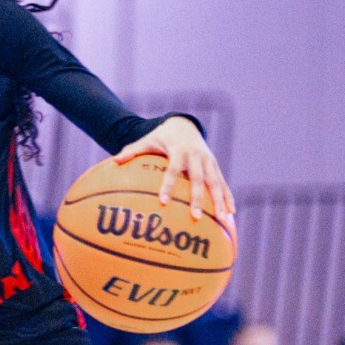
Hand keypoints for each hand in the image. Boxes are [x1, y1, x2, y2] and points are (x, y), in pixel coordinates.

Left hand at [113, 115, 232, 219]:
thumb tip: (114, 160)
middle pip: (199, 179)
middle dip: (198, 198)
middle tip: (196, 217)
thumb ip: (131, 151)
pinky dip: (228, 197)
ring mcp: (209, 161)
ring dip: (220, 201)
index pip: (173, 170)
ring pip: (216, 183)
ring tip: (222, 219)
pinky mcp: (215, 166)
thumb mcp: (147, 141)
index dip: (169, 185)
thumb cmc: (162, 138)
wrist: (184, 125)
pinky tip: (230, 214)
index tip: (164, 202)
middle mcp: (197, 156)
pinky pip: (223, 183)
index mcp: (179, 151)